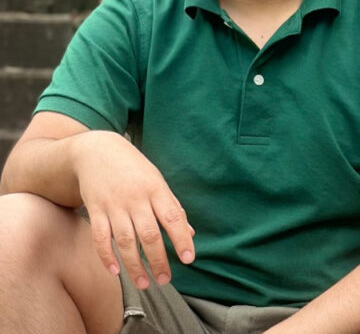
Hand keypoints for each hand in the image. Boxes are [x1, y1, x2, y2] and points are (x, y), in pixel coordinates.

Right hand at [72, 131, 194, 289]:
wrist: (96, 151)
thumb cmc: (134, 169)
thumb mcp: (157, 182)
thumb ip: (173, 208)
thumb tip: (190, 233)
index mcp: (156, 190)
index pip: (173, 218)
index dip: (181, 239)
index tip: (189, 259)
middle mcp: (136, 198)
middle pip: (149, 234)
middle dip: (158, 260)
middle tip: (165, 280)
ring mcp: (114, 205)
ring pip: (125, 241)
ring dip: (135, 266)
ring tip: (144, 284)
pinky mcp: (95, 209)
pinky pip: (99, 238)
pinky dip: (106, 256)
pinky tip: (115, 272)